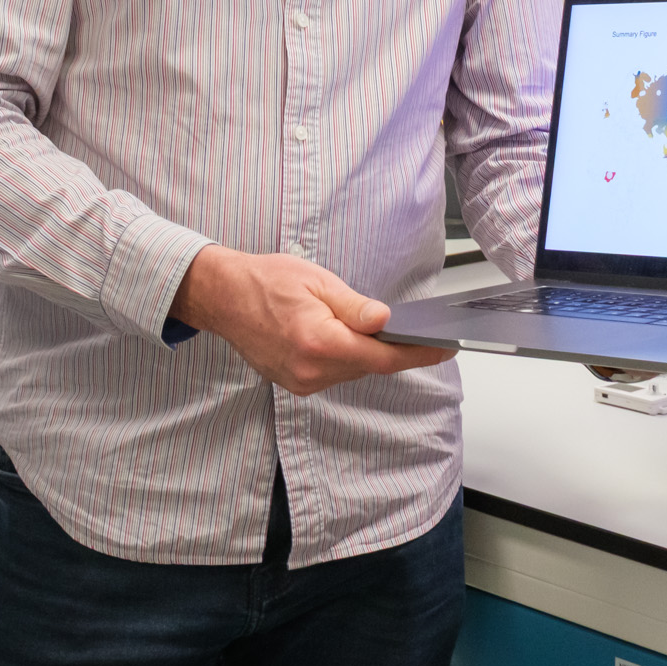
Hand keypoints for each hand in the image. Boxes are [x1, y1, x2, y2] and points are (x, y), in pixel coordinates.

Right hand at [171, 246, 452, 395]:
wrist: (223, 297)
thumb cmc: (265, 282)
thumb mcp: (317, 282)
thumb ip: (355, 307)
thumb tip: (386, 322)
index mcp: (319, 342)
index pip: (381, 358)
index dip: (417, 354)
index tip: (444, 350)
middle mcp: (310, 370)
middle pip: (368, 366)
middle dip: (389, 348)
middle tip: (411, 329)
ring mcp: (300, 381)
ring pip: (352, 371)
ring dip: (363, 352)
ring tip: (364, 326)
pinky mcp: (295, 383)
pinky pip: (333, 373)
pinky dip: (344, 357)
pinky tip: (339, 336)